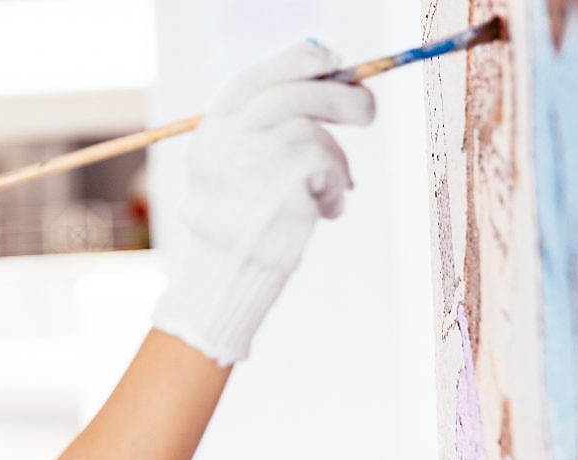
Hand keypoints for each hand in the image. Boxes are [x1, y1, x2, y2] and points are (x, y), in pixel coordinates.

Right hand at [152, 40, 375, 364]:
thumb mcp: (239, 168)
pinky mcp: (282, 180)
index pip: (250, 80)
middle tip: (367, 112)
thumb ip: (269, 126)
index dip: (295, 63)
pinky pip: (329, 165)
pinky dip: (337, 188)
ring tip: (331, 190)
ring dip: (336, 159)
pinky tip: (324, 210)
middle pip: (290, 94)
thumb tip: (329, 73)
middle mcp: (224, 140)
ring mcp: (250, 159)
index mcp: (210, 133)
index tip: (331, 62)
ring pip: (314, 131)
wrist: (224, 280)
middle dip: (337, 97)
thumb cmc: (242, 226)